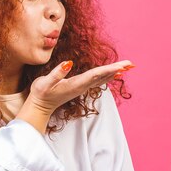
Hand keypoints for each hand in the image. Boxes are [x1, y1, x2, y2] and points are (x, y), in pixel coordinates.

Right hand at [16, 59, 133, 133]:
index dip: (109, 69)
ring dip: (114, 72)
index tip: (122, 66)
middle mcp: (82, 86)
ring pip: (102, 79)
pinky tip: (112, 73)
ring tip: (127, 67)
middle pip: (103, 76)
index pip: (96, 74)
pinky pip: (97, 80)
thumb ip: (56, 73)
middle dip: (117, 69)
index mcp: (76, 84)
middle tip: (131, 64)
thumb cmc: (41, 93)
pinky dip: (107, 75)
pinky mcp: (79, 87)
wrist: (39, 107)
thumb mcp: (45, 82)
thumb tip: (69, 63)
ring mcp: (81, 88)